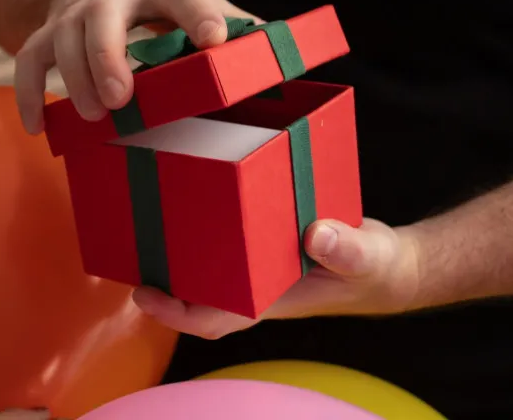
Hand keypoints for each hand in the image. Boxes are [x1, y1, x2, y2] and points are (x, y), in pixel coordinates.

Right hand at [14, 0, 257, 133]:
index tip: (215, 39)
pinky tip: (38, 126)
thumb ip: (231, 22)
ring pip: (62, 38)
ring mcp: (76, 11)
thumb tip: (279, 57)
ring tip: (94, 117)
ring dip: (74, 79)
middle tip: (122, 98)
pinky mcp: (49, 28)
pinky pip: (28, 58)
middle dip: (107, 57)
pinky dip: (29, 92)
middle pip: (102, 18)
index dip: (200, 14)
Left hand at [132, 218, 420, 338]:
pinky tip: (194, 195)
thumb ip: (347, 251)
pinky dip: (206, 226)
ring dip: (177, 250)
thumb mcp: (368, 257)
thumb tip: (318, 234)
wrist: (384, 261)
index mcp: (269, 298)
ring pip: (206, 265)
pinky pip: (226, 237)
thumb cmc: (375, 267)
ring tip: (146, 217)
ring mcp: (256, 263)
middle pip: (196, 290)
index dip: (175, 312)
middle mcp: (254, 283)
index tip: (143, 293)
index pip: (212, 318)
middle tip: (128, 241)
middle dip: (161, 277)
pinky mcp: (263, 239)